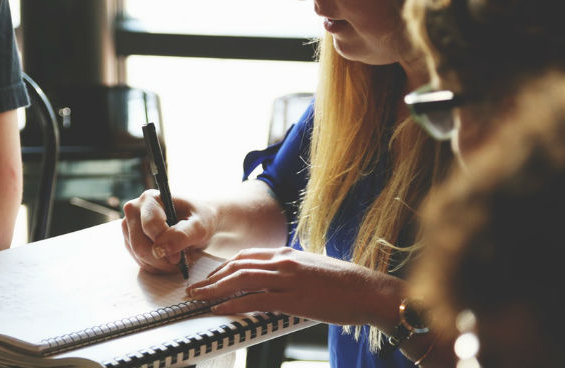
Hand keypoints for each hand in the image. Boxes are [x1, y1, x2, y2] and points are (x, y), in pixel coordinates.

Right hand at [121, 190, 217, 273]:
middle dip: (162, 259)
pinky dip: (156, 266)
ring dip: (160, 264)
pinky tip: (169, 260)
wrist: (197, 222)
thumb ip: (183, 235)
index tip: (179, 257)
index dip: (165, 245)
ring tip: (178, 258)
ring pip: (138, 255)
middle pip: (140, 244)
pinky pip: (140, 261)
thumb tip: (161, 249)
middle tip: (180, 261)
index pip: (150, 226)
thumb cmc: (199, 219)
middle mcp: (134, 210)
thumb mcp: (200, 226)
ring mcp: (129, 226)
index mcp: (150, 199)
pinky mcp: (130, 241)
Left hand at [185, 247, 402, 326]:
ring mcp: (288, 279)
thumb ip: (290, 271)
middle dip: (211, 278)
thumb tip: (274, 281)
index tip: (210, 277)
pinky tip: (220, 310)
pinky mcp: (294, 298)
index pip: (246, 256)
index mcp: (287, 253)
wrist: (370, 291)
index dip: (223, 267)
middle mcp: (284, 261)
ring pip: (241, 280)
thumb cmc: (345, 284)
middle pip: (237, 266)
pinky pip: (256, 300)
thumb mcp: (312, 269)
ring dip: (214, 290)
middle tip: (194, 289)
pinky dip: (233, 304)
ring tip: (198, 298)